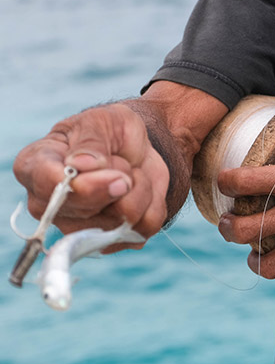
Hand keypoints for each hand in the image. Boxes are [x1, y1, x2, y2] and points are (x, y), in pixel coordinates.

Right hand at [13, 102, 169, 241]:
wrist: (136, 148)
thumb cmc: (109, 130)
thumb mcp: (101, 120)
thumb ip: (90, 140)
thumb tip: (80, 164)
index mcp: (34, 167)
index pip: (48, 185)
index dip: (85, 182)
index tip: (112, 168)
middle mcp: (46, 205)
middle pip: (87, 207)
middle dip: (119, 178)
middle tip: (122, 161)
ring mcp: (73, 228)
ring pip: (118, 221)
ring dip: (139, 190)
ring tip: (130, 173)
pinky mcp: (105, 243)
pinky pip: (140, 230)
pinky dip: (152, 205)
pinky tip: (139, 191)